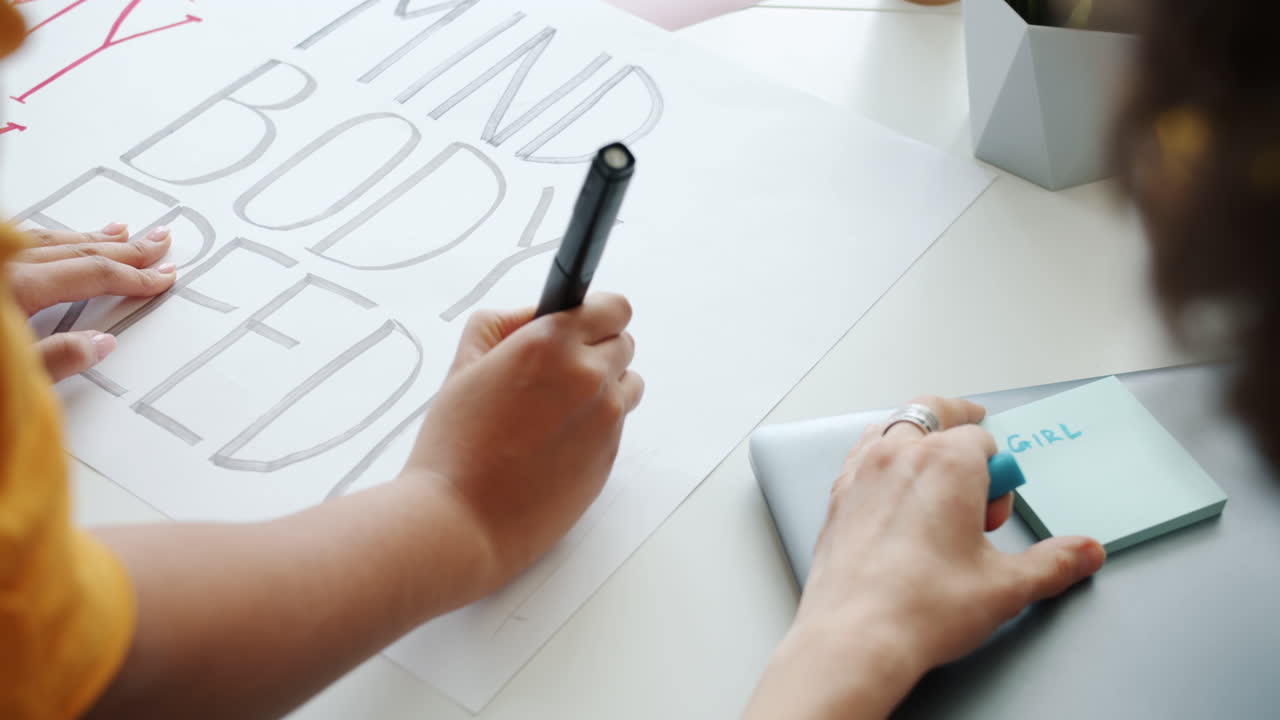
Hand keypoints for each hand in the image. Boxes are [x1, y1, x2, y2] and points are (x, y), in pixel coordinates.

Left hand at [10, 223, 176, 380]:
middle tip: (158, 241)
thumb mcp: (12, 371)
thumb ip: (56, 359)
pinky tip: (64, 239)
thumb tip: (101, 344)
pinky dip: (57, 238)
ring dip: (93, 238)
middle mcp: (7, 265)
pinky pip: (27, 239)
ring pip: (53, 240)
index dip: (134, 276)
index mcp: (20, 287)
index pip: (94, 274)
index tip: (163, 276)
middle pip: (80, 250)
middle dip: (126, 248)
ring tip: (121, 232)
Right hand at [402, 294, 643, 592]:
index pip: (612, 307)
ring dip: (604, 388)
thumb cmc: (454, 446)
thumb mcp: (464, 364)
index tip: (579, 326)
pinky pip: (616, 426)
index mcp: (551, 343)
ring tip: (556, 411)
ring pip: (628, 385)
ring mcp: (605, 419)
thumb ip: (504, 324)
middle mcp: (588, 375)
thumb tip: (537, 314)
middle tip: (555, 375)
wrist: (462, 520)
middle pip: (624, 344)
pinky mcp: (610, 456)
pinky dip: (595, 427)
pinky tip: (554, 444)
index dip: (595, 315)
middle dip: (596, 351)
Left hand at [747, 396, 1104, 718]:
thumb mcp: (1005, 587)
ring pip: (893, 427)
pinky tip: (891, 488)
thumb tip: (1084, 552)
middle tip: (974, 447)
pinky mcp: (838, 495)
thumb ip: (1053, 563)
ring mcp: (862, 471)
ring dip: (917, 436)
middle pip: (934, 414)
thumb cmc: (922, 608)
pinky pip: (862, 453)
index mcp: (947, 463)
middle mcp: (900, 454)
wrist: (856, 636)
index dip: (998, 475)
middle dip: (959, 426)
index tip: (996, 512)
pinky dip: (882, 458)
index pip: (983, 440)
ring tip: (931, 465)